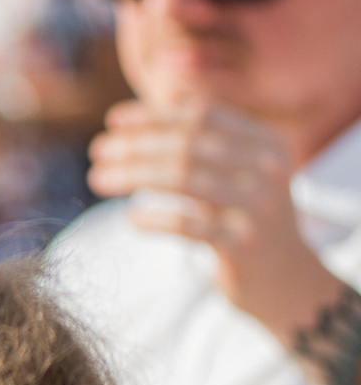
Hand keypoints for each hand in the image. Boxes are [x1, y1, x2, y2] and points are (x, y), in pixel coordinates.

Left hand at [88, 98, 345, 342]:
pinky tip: (130, 220)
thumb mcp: (237, 173)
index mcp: (265, 143)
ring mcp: (257, 207)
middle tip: (97, 151)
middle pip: (186, 144)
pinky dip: (153, 219)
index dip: (153, 115)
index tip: (113, 122)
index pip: (201, 116)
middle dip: (134, 145)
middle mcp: (267, 169)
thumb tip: (153, 104)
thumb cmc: (246, 218)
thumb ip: (204, 141)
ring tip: (97, 178)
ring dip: (131, 175)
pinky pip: (188, 225)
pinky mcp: (244, 244)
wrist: (287, 280)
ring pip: (182, 179)